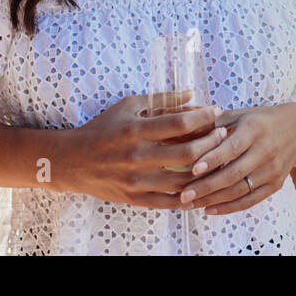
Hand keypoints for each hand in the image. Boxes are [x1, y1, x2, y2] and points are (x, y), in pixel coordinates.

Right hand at [65, 94, 227, 208]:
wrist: (71, 161)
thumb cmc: (103, 128)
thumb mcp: (128, 106)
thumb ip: (161, 100)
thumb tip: (192, 93)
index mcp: (136, 130)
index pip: (180, 124)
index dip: (204, 117)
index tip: (217, 112)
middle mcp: (136, 156)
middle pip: (187, 154)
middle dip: (212, 143)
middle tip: (223, 135)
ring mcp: (135, 180)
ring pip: (183, 180)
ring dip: (205, 170)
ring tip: (219, 159)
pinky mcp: (133, 198)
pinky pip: (169, 202)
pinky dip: (188, 195)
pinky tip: (200, 185)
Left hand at [178, 104, 295, 215]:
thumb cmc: (258, 121)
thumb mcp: (238, 115)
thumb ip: (210, 125)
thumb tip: (176, 134)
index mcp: (255, 129)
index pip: (232, 147)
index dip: (213, 159)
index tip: (192, 169)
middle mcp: (267, 150)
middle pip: (234, 174)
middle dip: (206, 187)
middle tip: (183, 196)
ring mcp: (273, 170)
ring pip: (240, 190)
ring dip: (213, 200)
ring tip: (189, 204)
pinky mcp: (276, 184)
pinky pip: (250, 200)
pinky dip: (229, 207)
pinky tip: (209, 209)